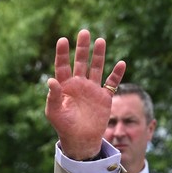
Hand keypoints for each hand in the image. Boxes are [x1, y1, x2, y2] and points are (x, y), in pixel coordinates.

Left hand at [45, 29, 124, 160]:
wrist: (80, 140)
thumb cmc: (63, 126)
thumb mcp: (54, 112)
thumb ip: (52, 96)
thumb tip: (50, 80)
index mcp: (64, 86)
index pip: (62, 66)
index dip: (62, 53)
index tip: (63, 40)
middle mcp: (79, 84)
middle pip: (81, 62)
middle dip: (82, 48)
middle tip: (84, 32)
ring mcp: (92, 89)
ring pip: (96, 68)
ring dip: (98, 55)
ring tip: (100, 40)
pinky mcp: (104, 97)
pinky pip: (112, 83)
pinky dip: (117, 74)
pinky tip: (121, 63)